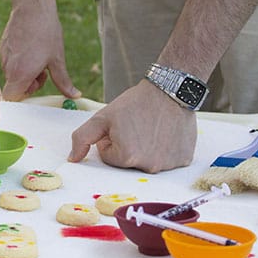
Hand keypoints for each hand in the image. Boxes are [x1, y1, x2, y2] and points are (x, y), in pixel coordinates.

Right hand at [0, 2, 80, 100]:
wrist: (33, 7)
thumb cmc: (46, 32)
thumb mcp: (58, 59)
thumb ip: (63, 81)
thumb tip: (74, 95)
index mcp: (21, 73)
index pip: (12, 97)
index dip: (24, 95)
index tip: (36, 85)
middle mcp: (8, 66)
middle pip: (14, 85)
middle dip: (29, 82)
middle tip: (43, 70)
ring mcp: (4, 55)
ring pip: (12, 72)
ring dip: (25, 70)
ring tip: (38, 55)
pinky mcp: (3, 45)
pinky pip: (10, 60)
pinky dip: (20, 59)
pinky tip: (31, 45)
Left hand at [68, 80, 195, 172]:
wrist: (170, 90)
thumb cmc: (135, 103)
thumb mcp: (102, 117)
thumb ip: (82, 138)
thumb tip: (72, 159)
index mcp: (127, 157)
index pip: (109, 156)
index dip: (111, 139)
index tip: (121, 126)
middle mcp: (149, 166)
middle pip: (128, 162)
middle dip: (127, 146)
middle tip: (136, 125)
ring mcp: (169, 165)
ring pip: (147, 161)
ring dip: (146, 148)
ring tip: (152, 127)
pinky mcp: (184, 160)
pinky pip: (168, 160)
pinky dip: (165, 148)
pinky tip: (166, 132)